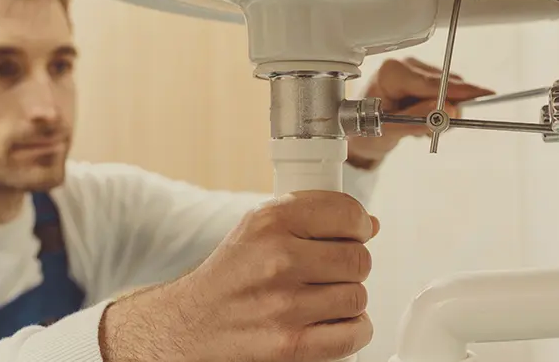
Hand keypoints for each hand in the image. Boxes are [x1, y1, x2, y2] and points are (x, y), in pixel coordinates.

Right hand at [100, 191, 379, 361]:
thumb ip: (312, 218)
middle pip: (359, 258)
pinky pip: (354, 333)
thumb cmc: (230, 277)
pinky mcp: (291, 346)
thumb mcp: (258, 230)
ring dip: (347, 300)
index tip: (352, 234)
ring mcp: (284, 305)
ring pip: (358, 296)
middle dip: (351, 265)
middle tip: (329, 272)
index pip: (347, 212)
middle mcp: (277, 259)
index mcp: (270, 222)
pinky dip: (351, 331)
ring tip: (320, 300)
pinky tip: (328, 323)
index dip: (357, 225)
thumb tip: (370, 224)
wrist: (187, 328)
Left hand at [347, 58, 493, 168]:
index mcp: (391, 73)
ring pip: (448, 90)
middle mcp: (404, 66)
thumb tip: (446, 110)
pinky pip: (445, 93)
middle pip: (443, 84)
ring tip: (418, 127)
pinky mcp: (423, 78)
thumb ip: (416, 120)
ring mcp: (415, 71)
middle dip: (448, 108)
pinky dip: (439, 110)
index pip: (432, 83)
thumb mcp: (388, 130)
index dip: (458, 91)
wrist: (359, 132)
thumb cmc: (365, 128)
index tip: (482, 94)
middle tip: (439, 129)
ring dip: (441, 112)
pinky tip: (422, 119)